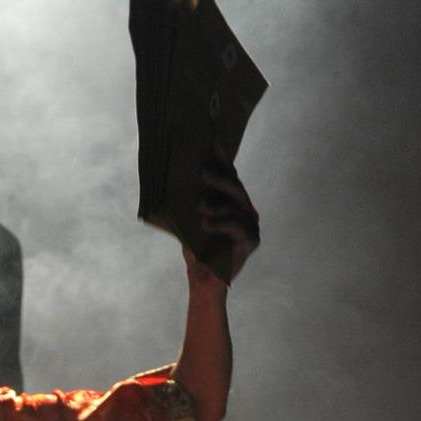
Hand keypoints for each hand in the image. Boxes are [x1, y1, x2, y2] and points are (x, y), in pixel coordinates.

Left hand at [185, 144, 259, 284]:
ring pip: (238, 206)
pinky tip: (205, 224)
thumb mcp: (187, 220)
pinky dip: (222, 224)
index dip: (222, 158)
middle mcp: (245, 210)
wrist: (202, 281)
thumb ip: (185, 200)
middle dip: (219, 177)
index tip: (211, 140)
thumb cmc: (196, 250)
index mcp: (231, 201)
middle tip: (202, 170)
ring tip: (200, 206)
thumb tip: (169, 174)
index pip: (228, 175)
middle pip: (235, 187)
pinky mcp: (252, 241)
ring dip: (218, 203)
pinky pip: (238, 227)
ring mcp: (251, 225)